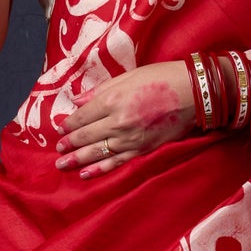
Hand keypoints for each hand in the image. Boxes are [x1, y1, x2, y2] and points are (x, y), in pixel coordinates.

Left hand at [54, 62, 198, 177]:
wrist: (193, 94)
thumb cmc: (161, 78)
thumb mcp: (128, 76)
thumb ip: (100, 90)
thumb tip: (77, 101)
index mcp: (113, 100)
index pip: (83, 116)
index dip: (69, 124)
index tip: (60, 129)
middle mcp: (118, 122)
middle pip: (86, 136)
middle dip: (69, 143)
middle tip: (58, 149)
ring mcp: (130, 139)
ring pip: (97, 152)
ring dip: (77, 159)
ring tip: (62, 164)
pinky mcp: (142, 149)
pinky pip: (116, 162)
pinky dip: (99, 169)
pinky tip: (85, 174)